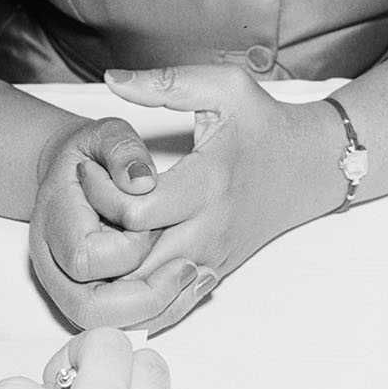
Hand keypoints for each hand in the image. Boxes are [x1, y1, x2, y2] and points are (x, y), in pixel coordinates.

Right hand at [30, 116, 202, 330]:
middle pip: (91, 309)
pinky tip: (189, 289)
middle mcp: (54, 263)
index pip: (86, 258)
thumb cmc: (89, 151)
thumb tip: (143, 181)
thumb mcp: (105, 133)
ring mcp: (68, 287)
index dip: (128, 247)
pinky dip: (157, 314)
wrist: (70, 172)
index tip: (155, 222)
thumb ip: (122, 150)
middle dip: (147, 297)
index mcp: (54, 219)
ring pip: (106, 326)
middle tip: (188, 269)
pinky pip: (120, 324)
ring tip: (195, 278)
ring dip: (155, 311)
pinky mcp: (91, 298)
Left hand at [75, 66, 345, 329]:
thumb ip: (164, 83)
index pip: (136, 211)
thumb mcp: (223, 87)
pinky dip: (135, 303)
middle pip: (135, 262)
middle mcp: (210, 228)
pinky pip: (169, 309)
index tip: (85, 169)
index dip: (99, 194)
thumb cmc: (264, 123)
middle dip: (97, 240)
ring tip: (90, 237)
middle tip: (78, 210)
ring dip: (111, 277)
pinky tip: (113, 279)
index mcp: (209, 181)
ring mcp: (212, 257)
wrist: (310, 166)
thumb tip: (112, 79)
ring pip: (148, 294)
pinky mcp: (214, 274)